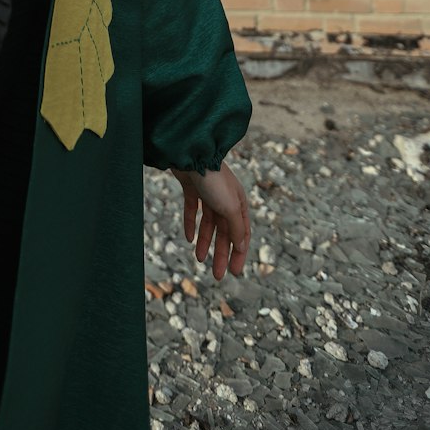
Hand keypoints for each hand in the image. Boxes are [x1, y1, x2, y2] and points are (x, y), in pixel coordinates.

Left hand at [169, 161, 249, 279]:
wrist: (191, 154)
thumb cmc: (214, 180)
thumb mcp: (230, 207)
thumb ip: (236, 228)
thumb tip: (242, 247)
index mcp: (239, 203)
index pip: (241, 234)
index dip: (238, 254)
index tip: (234, 272)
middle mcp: (225, 199)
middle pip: (224, 232)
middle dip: (220, 253)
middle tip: (216, 275)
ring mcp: (208, 193)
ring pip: (208, 223)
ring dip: (204, 242)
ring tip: (198, 259)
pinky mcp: (192, 188)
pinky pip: (193, 210)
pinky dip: (191, 224)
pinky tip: (187, 238)